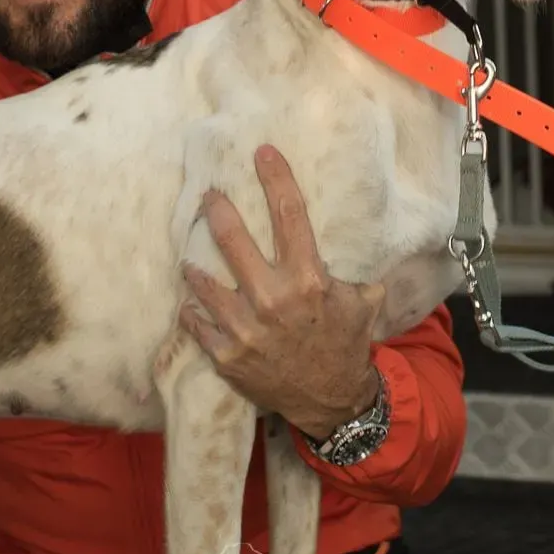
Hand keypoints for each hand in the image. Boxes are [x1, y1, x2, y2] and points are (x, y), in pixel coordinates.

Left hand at [180, 145, 386, 441]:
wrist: (331, 401)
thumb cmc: (347, 345)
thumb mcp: (364, 303)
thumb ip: (355, 272)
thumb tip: (361, 242)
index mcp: (308, 280)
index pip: (291, 215)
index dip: (276, 178)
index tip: (263, 152)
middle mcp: (273, 299)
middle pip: (234, 240)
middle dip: (218, 210)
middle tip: (210, 196)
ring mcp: (246, 329)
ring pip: (205, 282)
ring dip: (194, 265)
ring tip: (188, 256)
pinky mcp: (227, 356)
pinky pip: (198, 324)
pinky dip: (192, 311)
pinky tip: (189, 302)